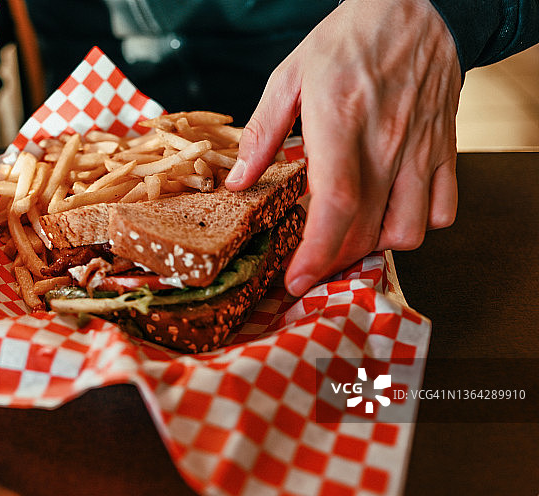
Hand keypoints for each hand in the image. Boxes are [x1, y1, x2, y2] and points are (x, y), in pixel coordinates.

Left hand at [225, 0, 461, 295]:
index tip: (297, 279)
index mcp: (341, 123)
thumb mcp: (290, 75)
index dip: (316, 252)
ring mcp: (421, 149)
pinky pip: (444, 209)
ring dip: (375, 245)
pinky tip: (391, 212)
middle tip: (310, 266)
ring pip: (408, 229)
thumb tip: (239, 182)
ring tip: (350, 235)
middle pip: (365, 229)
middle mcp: (387, 143)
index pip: (336, 205)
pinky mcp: (444, 148)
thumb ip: (263, 133)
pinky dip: (418, 224)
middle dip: (332, 261)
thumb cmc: (351, 39)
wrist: (419, 6)